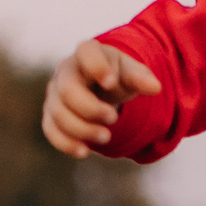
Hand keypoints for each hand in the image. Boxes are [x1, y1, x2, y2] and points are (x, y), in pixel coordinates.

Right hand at [42, 39, 161, 158]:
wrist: (100, 88)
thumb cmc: (117, 77)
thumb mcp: (131, 73)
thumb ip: (140, 78)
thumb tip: (155, 87)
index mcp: (87, 53)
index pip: (86, 53)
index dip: (97, 67)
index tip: (111, 83)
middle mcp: (65, 71)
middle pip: (67, 90)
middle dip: (91, 109)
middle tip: (114, 118)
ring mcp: (55, 94)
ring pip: (58, 113)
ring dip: (83, 130)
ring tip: (106, 137)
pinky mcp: (51, 115)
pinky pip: (50, 130)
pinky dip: (66, 143)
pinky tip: (84, 152)